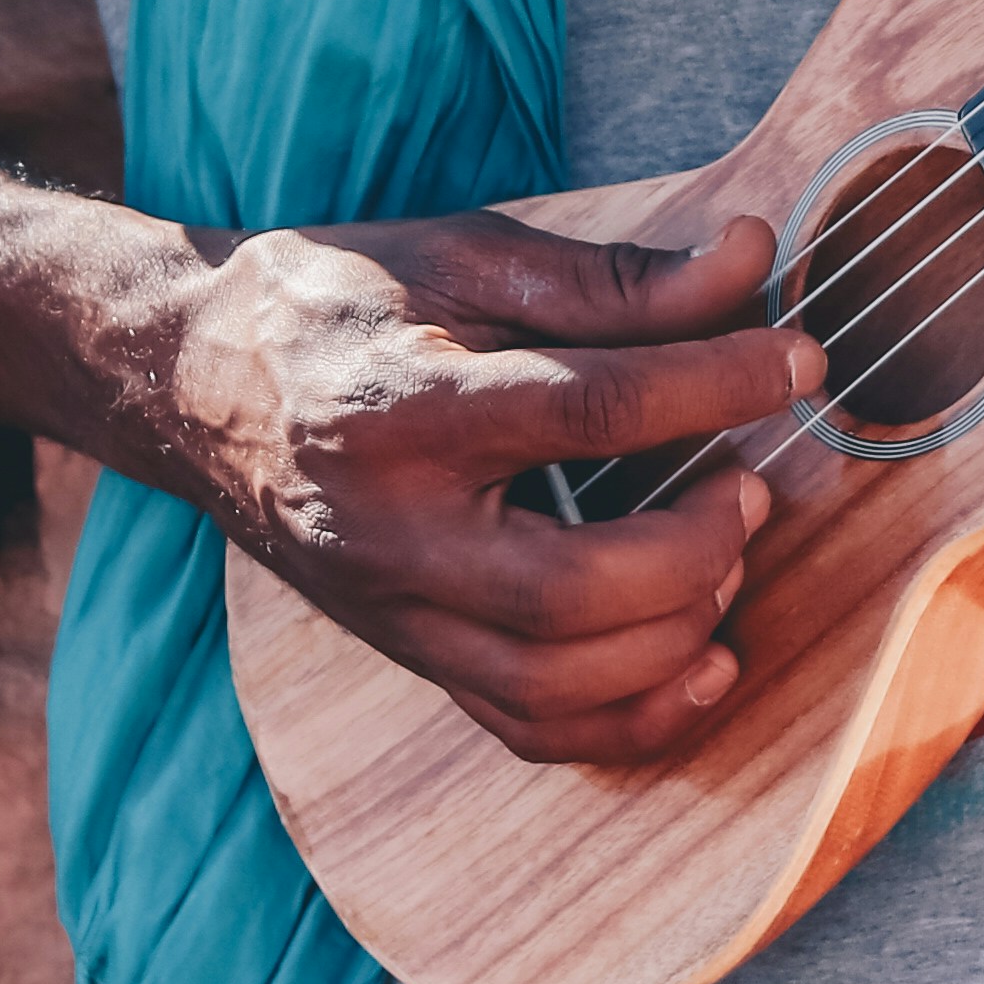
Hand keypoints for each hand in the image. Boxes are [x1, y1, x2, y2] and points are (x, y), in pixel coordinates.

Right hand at [174, 210, 820, 769]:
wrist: (186, 383)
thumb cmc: (332, 303)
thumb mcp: (464, 255)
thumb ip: (614, 277)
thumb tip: (752, 262)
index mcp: (399, 409)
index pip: (589, 410)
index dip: (715, 383)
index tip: (797, 359)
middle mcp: (388, 531)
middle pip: (570, 589)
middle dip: (694, 547)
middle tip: (749, 484)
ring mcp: (392, 612)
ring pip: (554, 685)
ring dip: (673, 638)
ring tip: (726, 560)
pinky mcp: (407, 654)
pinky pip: (526, 728)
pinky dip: (631, 722)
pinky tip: (702, 666)